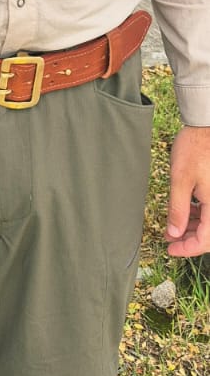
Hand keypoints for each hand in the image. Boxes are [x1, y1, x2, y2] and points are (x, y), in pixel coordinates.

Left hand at [166, 125, 209, 256]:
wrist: (205, 125)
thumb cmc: (194, 149)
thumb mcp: (180, 180)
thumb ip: (177, 208)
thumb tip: (174, 233)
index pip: (206, 240)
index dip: (187, 249)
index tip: (170, 250)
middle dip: (189, 239)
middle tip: (169, 239)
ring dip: (193, 227)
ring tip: (173, 226)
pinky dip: (198, 214)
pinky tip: (184, 211)